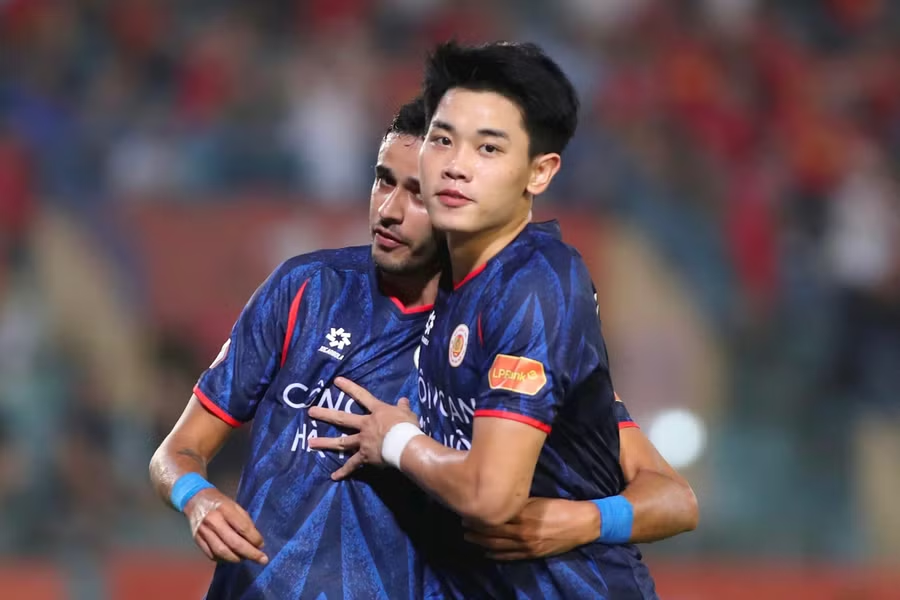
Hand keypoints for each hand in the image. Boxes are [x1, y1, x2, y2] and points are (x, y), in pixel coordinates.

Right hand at [184, 487, 267, 564]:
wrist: (196, 499)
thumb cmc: (220, 502)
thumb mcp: (235, 506)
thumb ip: (245, 521)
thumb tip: (256, 540)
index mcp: (225, 509)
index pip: (243, 528)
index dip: (254, 539)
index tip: (262, 545)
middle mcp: (213, 522)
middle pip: (233, 543)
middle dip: (250, 553)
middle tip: (262, 560)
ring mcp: (203, 532)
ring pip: (222, 552)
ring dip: (237, 558)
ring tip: (247, 558)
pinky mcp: (197, 540)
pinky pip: (212, 555)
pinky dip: (224, 559)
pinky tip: (232, 558)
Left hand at [307, 377, 418, 479]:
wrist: (406, 445)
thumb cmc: (408, 427)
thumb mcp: (408, 414)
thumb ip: (403, 408)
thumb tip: (403, 401)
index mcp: (377, 412)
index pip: (362, 396)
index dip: (349, 388)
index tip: (336, 381)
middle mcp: (366, 425)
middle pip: (342, 418)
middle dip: (325, 414)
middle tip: (311, 412)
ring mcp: (363, 441)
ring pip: (341, 442)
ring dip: (325, 443)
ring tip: (310, 443)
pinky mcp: (365, 456)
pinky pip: (352, 465)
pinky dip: (344, 471)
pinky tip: (334, 476)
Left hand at [463, 498, 599, 560]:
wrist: (581, 524)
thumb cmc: (560, 507)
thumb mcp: (537, 501)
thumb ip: (518, 504)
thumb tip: (499, 500)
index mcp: (523, 517)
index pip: (495, 518)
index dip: (479, 516)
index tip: (467, 510)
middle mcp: (522, 533)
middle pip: (493, 534)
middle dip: (476, 530)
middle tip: (462, 524)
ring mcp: (527, 546)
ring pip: (498, 547)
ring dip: (482, 543)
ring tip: (469, 537)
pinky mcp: (533, 554)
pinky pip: (510, 557)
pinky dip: (496, 556)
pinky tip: (486, 554)